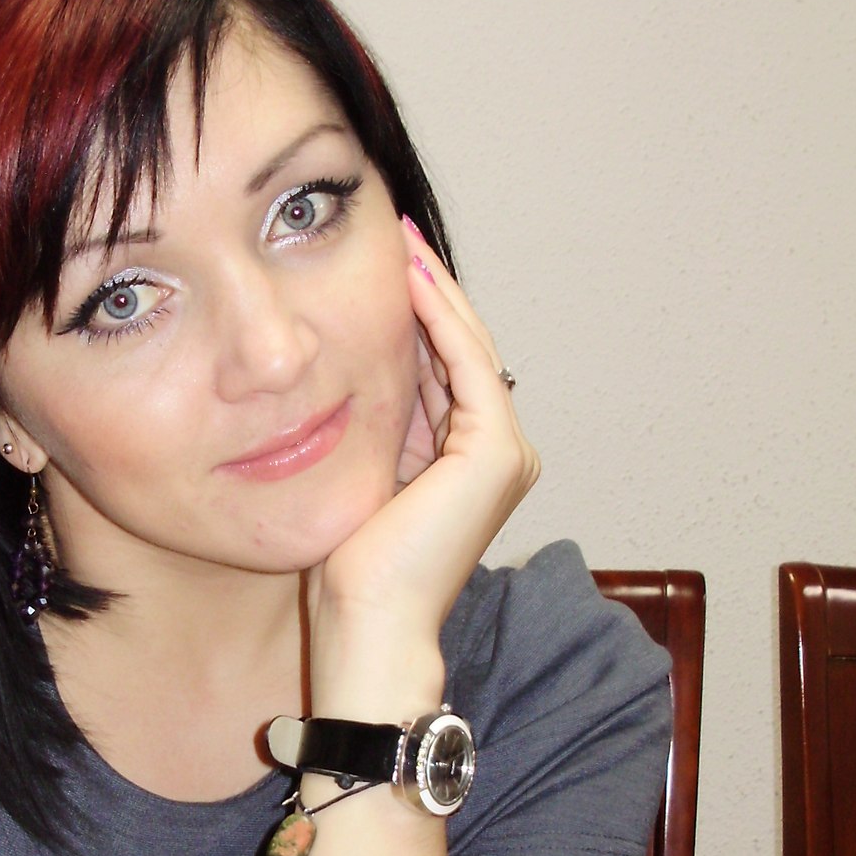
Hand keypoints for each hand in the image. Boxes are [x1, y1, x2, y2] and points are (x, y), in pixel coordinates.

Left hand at [313, 218, 539, 669]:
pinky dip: (440, 318)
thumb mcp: (364, 474)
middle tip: (398, 233)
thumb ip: (379, 425)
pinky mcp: (496, 451)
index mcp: (471, 461)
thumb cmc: (353, 571)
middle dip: (430, 290)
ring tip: (402, 241)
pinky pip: (468, 363)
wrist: (370, 623)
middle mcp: (501, 453)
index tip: (387, 264)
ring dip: (435, 291)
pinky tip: (411, 278)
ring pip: (469, 349)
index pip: (447, 369)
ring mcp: (507, 452)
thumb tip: (348, 368)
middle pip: (463, 351)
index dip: (419, 314)